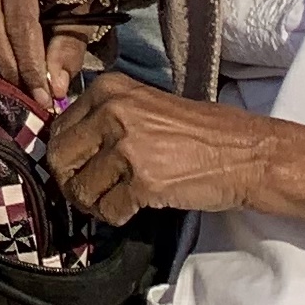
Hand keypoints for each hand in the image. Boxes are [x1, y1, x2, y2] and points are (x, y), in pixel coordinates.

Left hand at [46, 72, 304, 235]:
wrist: (246, 154)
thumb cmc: (197, 134)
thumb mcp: (143, 109)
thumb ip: (103, 121)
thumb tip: (62, 152)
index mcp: (109, 88)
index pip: (58, 129)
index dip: (66, 157)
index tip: (80, 170)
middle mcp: (112, 111)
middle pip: (59, 159)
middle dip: (72, 183)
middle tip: (93, 193)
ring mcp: (127, 145)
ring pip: (80, 190)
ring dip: (95, 203)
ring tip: (119, 199)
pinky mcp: (143, 180)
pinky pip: (107, 211)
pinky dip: (117, 216)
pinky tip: (138, 206)